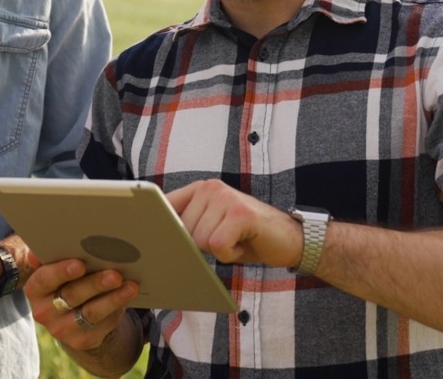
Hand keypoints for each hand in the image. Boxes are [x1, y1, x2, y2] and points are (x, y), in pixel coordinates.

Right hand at [24, 257, 137, 350]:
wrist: (70, 312)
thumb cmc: (65, 278)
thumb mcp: (55, 265)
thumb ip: (54, 254)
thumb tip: (55, 241)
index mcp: (35, 289)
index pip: (44, 279)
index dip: (61, 271)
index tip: (80, 264)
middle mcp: (44, 311)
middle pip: (72, 296)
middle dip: (95, 284)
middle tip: (115, 274)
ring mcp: (61, 329)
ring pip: (90, 313)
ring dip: (113, 298)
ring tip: (131, 286)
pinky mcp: (81, 341)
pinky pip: (102, 326)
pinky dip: (117, 310)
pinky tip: (128, 297)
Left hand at [166, 179, 301, 268]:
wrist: (290, 239)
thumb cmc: (246, 236)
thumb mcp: (212, 225)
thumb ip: (188, 225)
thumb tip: (160, 238)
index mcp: (199, 189)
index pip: (166, 206)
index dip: (161, 226)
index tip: (152, 235)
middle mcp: (210, 187)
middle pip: (183, 231)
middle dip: (202, 245)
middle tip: (226, 239)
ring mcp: (226, 198)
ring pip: (200, 240)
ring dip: (219, 250)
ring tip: (236, 240)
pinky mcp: (240, 213)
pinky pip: (218, 245)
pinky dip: (230, 254)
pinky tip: (243, 245)